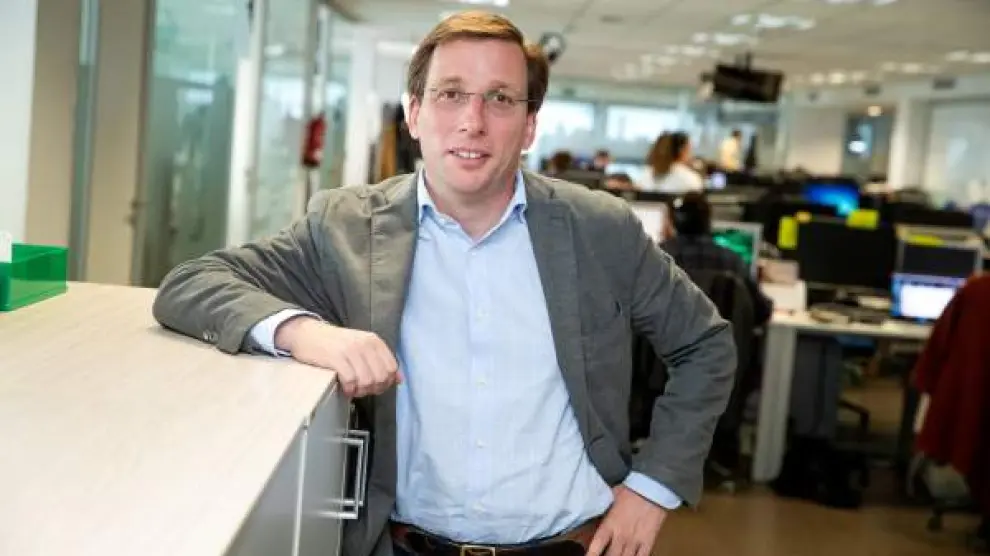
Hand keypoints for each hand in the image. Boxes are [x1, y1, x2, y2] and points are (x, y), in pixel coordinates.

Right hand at [275, 316, 400, 397]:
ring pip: (367, 381)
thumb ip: (381, 361)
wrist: (308, 334)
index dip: (386, 382)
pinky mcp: (336, 357)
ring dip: (361, 391)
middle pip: (381, 377)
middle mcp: (365, 344)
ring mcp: (351, 350)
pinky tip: (345, 389)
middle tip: (362, 390)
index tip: (375, 386)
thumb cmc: (335, 344)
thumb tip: (400, 379)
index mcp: (374, 341)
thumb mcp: (361, 347)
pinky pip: (351, 380)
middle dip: (374, 389)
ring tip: (353, 390)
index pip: (392, 368)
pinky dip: (349, 390)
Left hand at [586, 485, 667, 555]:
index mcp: (610, 524)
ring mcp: (635, 540)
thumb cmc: (630, 490)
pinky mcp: (648, 541)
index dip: (591, 555)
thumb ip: (603, 508)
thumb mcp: (611, 497)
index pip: (596, 545)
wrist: (652, 488)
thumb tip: (594, 510)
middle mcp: (621, 535)